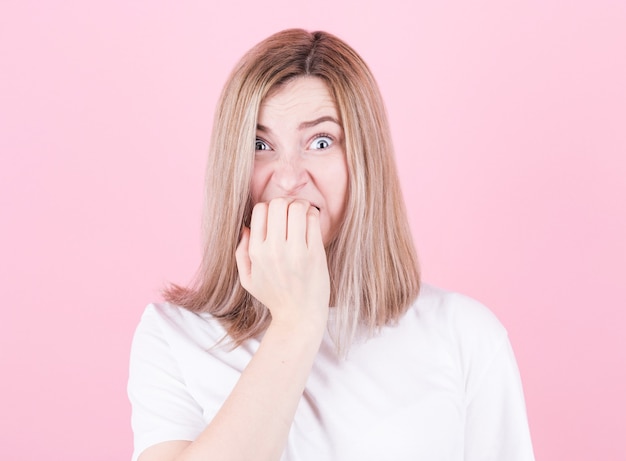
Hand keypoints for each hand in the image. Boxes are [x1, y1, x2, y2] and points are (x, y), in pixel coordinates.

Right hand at [235, 198, 329, 328]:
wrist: (299, 317)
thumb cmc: (274, 296)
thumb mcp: (248, 279)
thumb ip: (241, 252)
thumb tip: (247, 227)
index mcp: (256, 253)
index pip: (260, 210)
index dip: (269, 208)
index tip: (277, 217)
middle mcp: (273, 250)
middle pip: (278, 204)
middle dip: (286, 203)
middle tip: (292, 213)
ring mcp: (295, 251)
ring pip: (297, 208)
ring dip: (301, 206)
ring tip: (303, 215)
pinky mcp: (314, 254)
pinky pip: (313, 220)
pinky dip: (313, 216)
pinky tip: (312, 224)